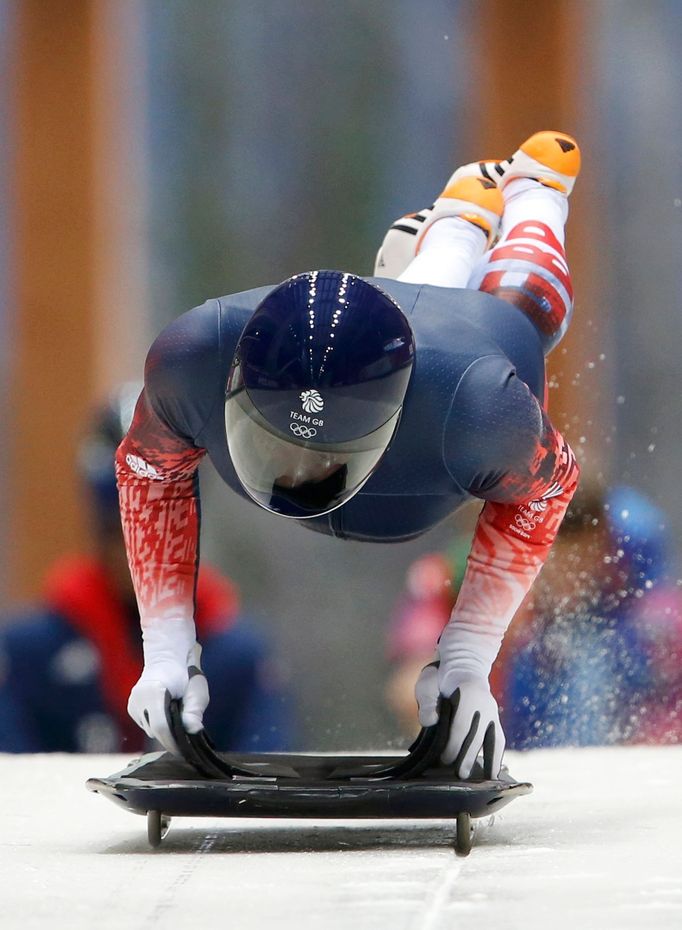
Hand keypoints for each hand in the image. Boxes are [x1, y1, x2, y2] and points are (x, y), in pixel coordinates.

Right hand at [127, 644, 208, 752]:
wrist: (167, 659)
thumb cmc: (185, 674)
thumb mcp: (196, 690)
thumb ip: (194, 710)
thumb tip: (193, 730)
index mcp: (154, 692)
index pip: (161, 726)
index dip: (172, 742)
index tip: (183, 751)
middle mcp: (139, 698)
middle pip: (154, 730)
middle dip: (169, 738)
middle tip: (184, 741)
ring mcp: (132, 702)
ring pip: (149, 729)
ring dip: (163, 731)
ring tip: (176, 721)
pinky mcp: (131, 707)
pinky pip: (145, 724)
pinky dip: (156, 725)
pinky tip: (166, 716)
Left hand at [415, 662, 504, 778]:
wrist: (462, 665)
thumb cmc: (439, 678)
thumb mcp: (428, 684)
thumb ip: (427, 701)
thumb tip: (430, 721)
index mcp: (467, 693)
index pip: (461, 724)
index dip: (453, 744)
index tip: (444, 760)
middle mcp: (484, 703)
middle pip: (477, 735)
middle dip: (468, 757)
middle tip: (459, 775)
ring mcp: (492, 711)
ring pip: (493, 739)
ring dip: (488, 760)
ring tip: (485, 781)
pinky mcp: (494, 718)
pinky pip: (499, 738)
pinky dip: (497, 755)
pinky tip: (495, 772)